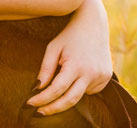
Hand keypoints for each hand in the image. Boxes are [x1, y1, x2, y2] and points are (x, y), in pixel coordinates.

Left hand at [26, 0, 112, 114]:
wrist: (93, 23)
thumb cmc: (69, 35)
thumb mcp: (53, 48)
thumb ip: (45, 69)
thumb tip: (37, 90)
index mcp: (76, 65)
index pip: (56, 90)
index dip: (42, 99)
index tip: (29, 105)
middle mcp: (91, 73)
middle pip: (70, 100)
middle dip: (53, 109)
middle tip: (38, 113)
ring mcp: (101, 75)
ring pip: (80, 95)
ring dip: (68, 91)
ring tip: (67, 71)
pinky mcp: (107, 76)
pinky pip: (90, 90)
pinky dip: (81, 87)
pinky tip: (80, 71)